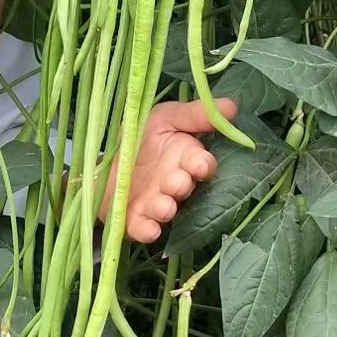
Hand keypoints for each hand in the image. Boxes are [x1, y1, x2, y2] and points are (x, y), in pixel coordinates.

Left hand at [101, 96, 238, 244]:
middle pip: (184, 188)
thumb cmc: (140, 138)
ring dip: (166, 209)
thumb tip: (232, 106)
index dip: (202, 165)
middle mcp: (174, 183)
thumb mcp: (164, 118)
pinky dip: (147, 230)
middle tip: (177, 182)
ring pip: (166, 210)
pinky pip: (144, 228)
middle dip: (181, 185)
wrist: (104, 162)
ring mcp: (156, 203)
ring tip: (165, 206)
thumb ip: (194, 114)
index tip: (200, 164)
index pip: (201, 164)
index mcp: (185, 158)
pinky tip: (150, 230)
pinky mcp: (135, 220)